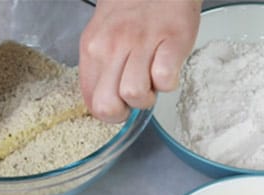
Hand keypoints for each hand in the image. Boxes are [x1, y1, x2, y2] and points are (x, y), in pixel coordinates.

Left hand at [79, 0, 200, 122]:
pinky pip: (165, 79)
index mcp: (93, 49)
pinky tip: (168, 67)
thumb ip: (99, 69)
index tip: (120, 104)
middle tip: (136, 96)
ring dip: (148, 96)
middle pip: (107, 105)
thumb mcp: (102, 38)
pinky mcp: (172, 38)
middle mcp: (112, 46)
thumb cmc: (132, 11)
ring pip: (135, 95)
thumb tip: (105, 104)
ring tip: (152, 78)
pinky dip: (169, 82)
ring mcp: (142, 41)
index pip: (91, 102)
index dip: (109, 112)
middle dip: (125, 111)